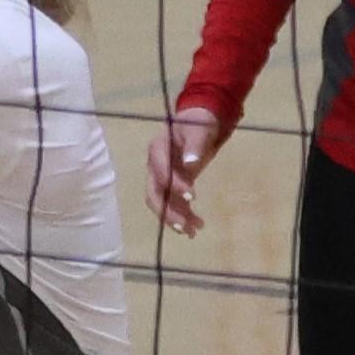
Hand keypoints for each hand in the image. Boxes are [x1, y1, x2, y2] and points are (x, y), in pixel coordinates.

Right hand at [145, 108, 222, 237]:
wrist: (200, 124)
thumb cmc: (198, 123)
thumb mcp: (199, 129)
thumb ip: (194, 145)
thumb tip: (190, 163)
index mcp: (158, 149)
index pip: (160, 170)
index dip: (172, 184)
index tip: (192, 195)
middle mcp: (155, 166)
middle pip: (154, 193)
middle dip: (167, 211)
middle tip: (184, 224)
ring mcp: (162, 178)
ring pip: (162, 203)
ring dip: (175, 219)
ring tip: (193, 231)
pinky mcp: (172, 186)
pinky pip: (174, 204)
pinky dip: (184, 217)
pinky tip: (196, 228)